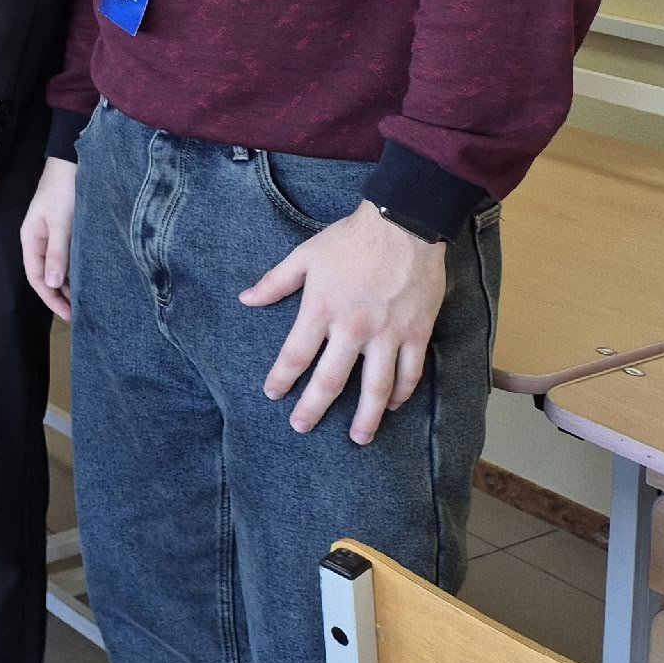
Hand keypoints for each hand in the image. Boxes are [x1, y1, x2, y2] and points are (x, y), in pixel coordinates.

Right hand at [20, 157, 76, 319]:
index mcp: (31, 240)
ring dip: (67, 285)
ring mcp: (52, 237)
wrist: (72, 164)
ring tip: (83, 302)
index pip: (37, 278)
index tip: (68, 315)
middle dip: (59, 296)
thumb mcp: (60, 224)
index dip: (50, 299)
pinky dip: (73, 271)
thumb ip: (56, 253)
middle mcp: (39, 241)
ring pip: (56, 268)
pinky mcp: (64, 232)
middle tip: (79, 314)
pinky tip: (84, 279)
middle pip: (45, 276)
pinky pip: (66, 258)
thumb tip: (51, 285)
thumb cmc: (63, 192)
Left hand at [241, 207, 447, 442]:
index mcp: (321, 309)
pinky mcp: (417, 333)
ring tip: (359, 437)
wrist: (403, 225)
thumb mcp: (304, 256)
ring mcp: (388, 334)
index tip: (273, 395)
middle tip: (303, 427)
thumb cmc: (349, 240)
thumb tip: (246, 299)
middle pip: (331, 379)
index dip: (282, 378)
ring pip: (375, 387)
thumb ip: (275, 282)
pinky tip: (392, 405)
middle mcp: (353, 328)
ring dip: (366, 416)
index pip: (296, 354)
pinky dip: (401, 393)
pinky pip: (409, 372)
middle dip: (315, 408)